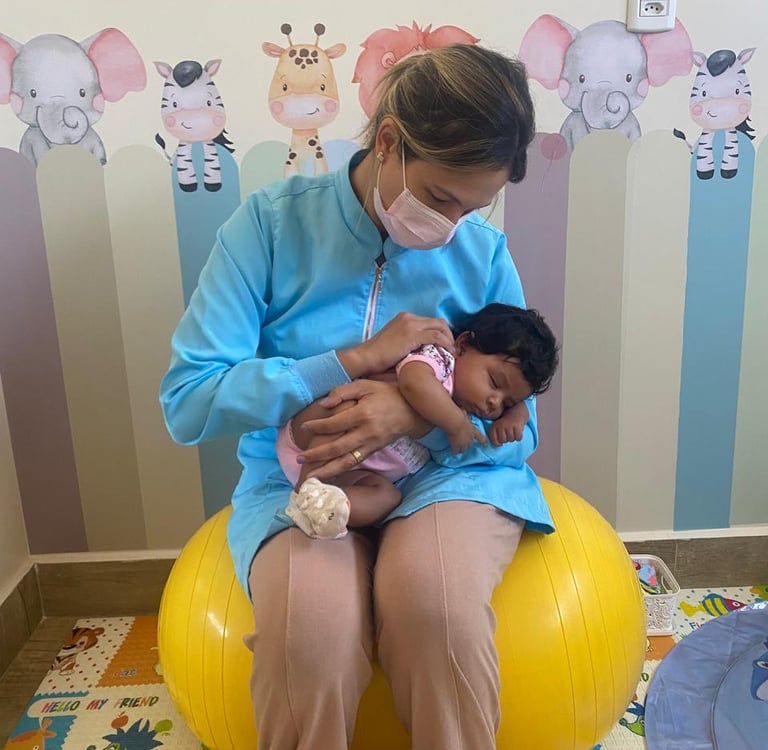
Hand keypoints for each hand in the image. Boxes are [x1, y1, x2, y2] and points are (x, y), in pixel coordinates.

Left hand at [298, 379, 429, 479]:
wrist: (412, 410)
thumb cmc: (386, 394)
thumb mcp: (365, 385)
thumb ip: (342, 392)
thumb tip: (323, 404)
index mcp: (362, 414)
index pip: (334, 424)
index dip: (317, 426)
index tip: (303, 427)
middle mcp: (366, 433)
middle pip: (337, 448)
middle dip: (317, 455)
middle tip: (300, 458)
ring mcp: (371, 444)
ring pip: (346, 461)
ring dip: (328, 470)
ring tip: (311, 477)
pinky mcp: (375, 450)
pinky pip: (356, 463)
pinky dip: (342, 470)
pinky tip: (330, 475)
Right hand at [338, 312, 453, 377]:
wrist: (365, 358)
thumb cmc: (377, 357)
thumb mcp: (396, 343)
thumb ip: (409, 342)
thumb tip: (424, 351)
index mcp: (405, 318)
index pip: (430, 321)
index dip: (441, 333)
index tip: (445, 346)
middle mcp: (409, 317)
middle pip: (439, 322)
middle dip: (449, 335)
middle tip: (451, 349)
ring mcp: (411, 325)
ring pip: (440, 327)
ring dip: (449, 340)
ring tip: (452, 353)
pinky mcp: (412, 335)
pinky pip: (436, 336)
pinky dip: (445, 344)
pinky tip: (449, 354)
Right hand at [446, 414, 486, 453]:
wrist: (456, 422)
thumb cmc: (460, 416)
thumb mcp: (464, 414)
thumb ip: (464, 414)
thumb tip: (463, 410)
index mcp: (473, 431)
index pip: (479, 437)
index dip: (482, 440)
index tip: (485, 444)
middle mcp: (469, 438)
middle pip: (469, 444)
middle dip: (467, 445)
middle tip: (463, 445)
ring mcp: (463, 443)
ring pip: (463, 449)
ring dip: (461, 449)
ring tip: (458, 450)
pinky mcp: (456, 446)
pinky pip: (455, 452)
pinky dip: (454, 452)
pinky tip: (452, 452)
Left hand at [489, 403, 528, 445]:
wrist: (517, 410)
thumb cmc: (506, 422)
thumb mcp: (498, 426)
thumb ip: (496, 435)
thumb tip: (498, 445)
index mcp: (495, 426)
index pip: (494, 440)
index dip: (498, 443)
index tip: (500, 443)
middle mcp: (501, 425)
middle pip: (503, 441)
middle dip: (507, 439)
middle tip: (508, 434)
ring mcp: (509, 425)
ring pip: (511, 440)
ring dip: (513, 438)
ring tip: (513, 431)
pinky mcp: (517, 426)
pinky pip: (518, 438)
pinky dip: (519, 437)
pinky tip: (518, 432)